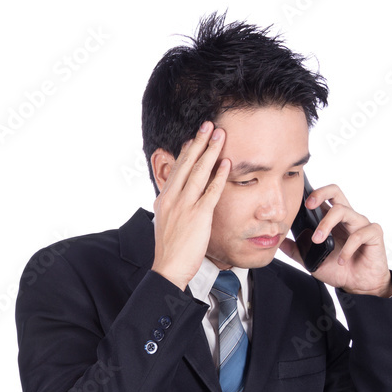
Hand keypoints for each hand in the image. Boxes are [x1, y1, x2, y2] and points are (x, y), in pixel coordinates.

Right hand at [151, 121, 229, 288]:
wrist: (168, 267)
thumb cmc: (171, 249)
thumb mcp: (166, 222)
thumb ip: (172, 208)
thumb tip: (174, 200)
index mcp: (164, 198)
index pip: (178, 168)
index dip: (187, 151)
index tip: (195, 137)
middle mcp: (173, 197)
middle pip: (188, 163)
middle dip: (199, 142)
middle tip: (209, 125)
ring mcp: (184, 205)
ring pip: (199, 172)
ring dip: (210, 151)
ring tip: (220, 135)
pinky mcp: (198, 215)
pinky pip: (211, 191)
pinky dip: (219, 175)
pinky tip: (226, 163)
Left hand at [280, 184, 391, 296]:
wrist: (360, 287)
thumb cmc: (340, 270)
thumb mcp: (313, 262)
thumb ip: (297, 251)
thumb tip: (280, 242)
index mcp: (333, 220)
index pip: (324, 197)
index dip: (312, 194)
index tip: (300, 203)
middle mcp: (347, 218)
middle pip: (335, 191)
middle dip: (320, 193)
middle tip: (308, 206)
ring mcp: (361, 224)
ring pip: (343, 211)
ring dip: (327, 224)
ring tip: (319, 241)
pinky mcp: (373, 234)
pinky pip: (360, 234)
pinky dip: (348, 248)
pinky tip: (342, 260)